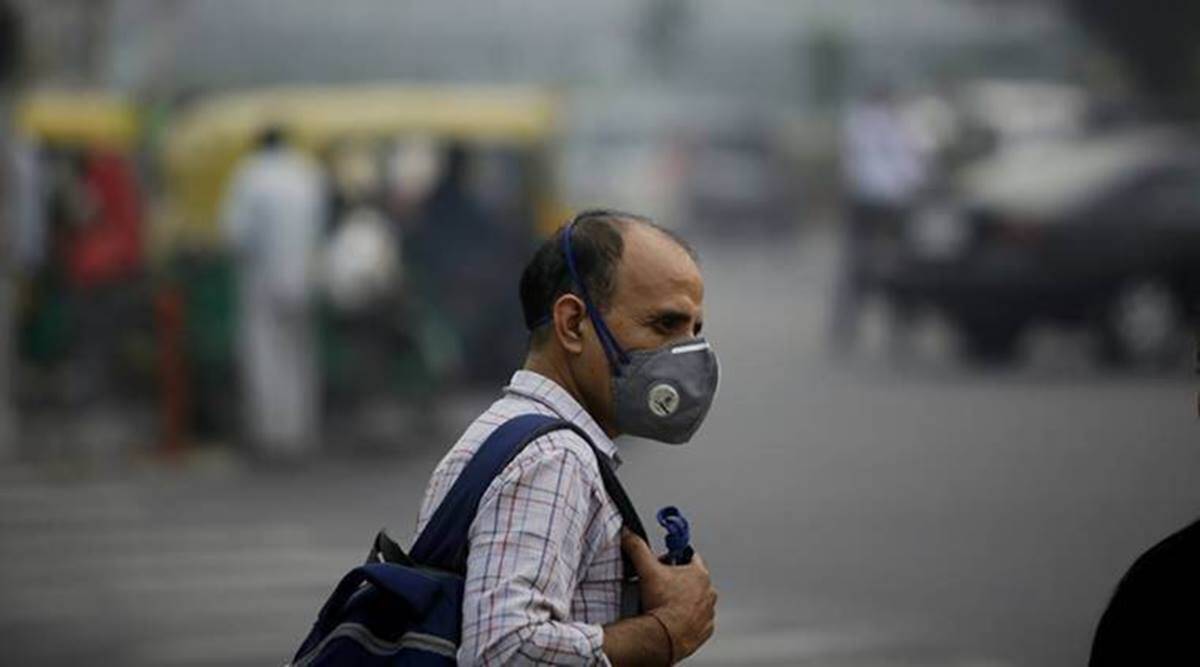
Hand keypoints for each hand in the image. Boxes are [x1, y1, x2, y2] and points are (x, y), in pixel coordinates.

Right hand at [622, 530, 716, 661]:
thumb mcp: (646, 570)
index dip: (674, 558)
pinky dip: (687, 619)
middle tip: (660, 586)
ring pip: (696, 601)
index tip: (665, 562)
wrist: (665, 637)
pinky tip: (672, 620)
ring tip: (665, 605)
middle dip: (677, 580)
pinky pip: (697, 620)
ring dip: (683, 601)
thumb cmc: (661, 604)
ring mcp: (708, 612)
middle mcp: (708, 592)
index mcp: (699, 574)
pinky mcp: (704, 630)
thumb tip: (629, 536)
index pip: (690, 556)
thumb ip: (638, 548)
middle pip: (692, 579)